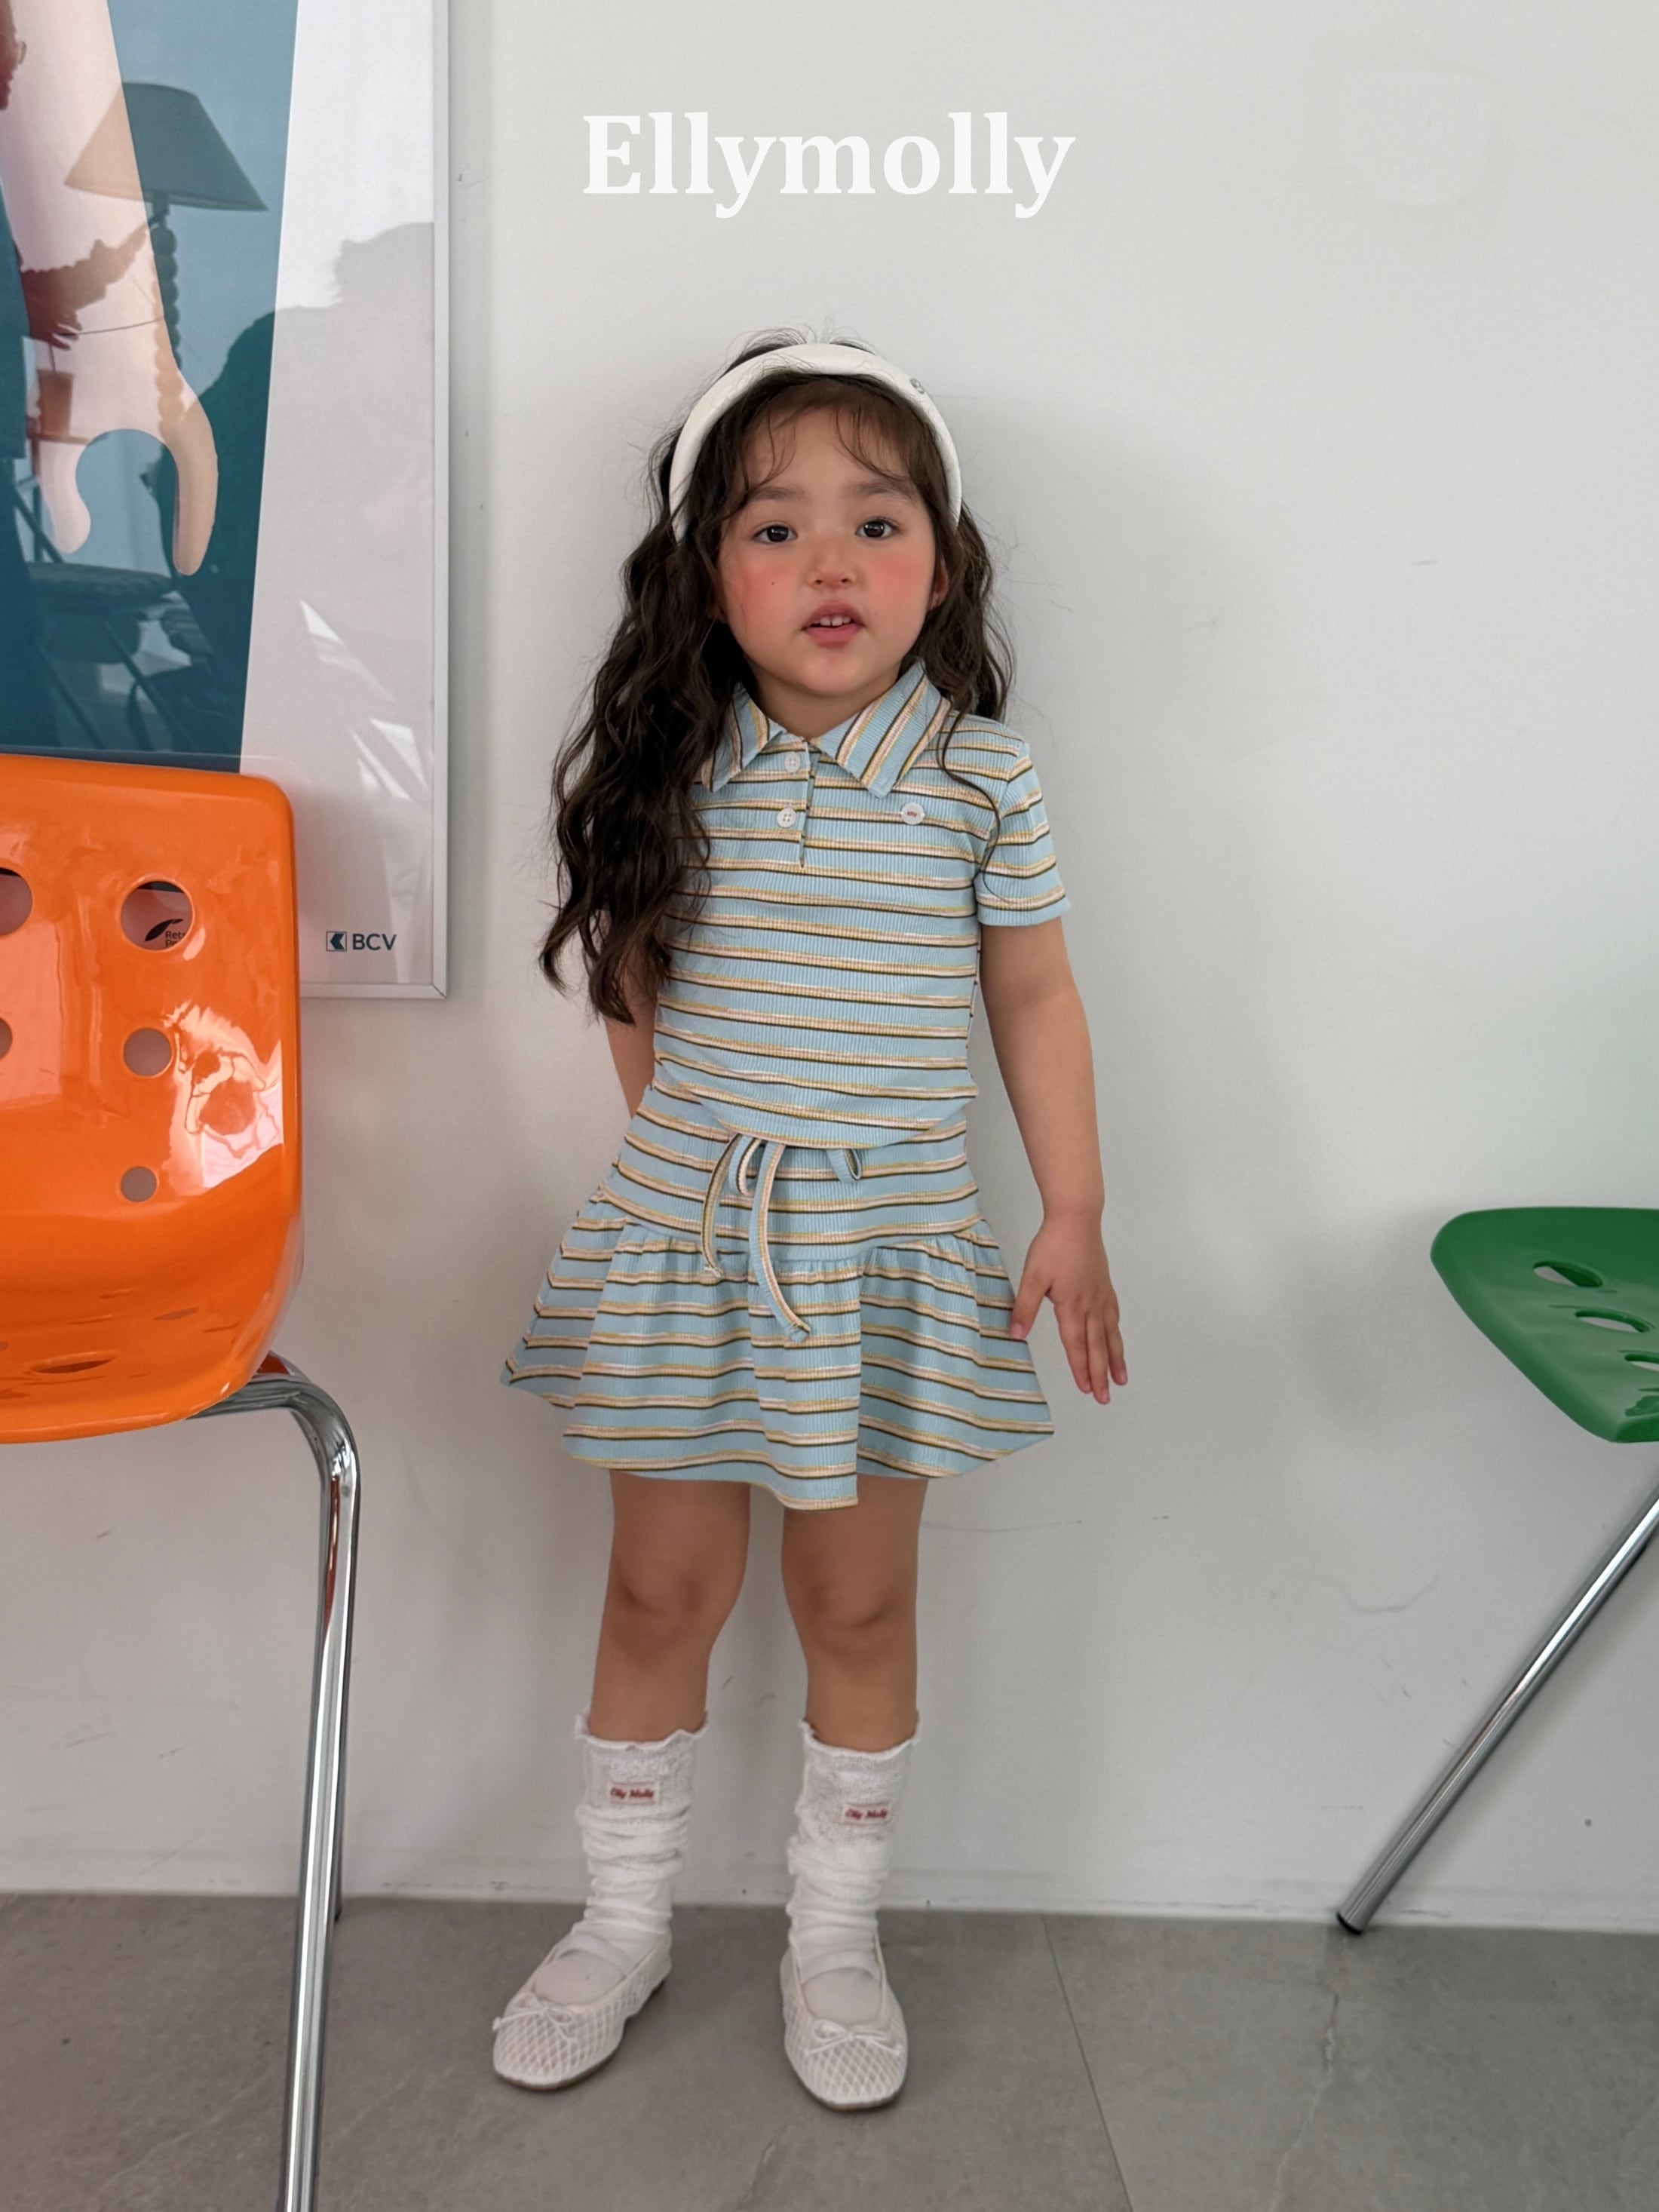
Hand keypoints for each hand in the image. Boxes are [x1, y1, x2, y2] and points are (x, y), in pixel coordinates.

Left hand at [1008, 1213, 1126, 1403]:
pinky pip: (1113, 1316)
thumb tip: (1016, 1335)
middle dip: (1100, 1374)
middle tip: (1105, 1397)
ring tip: (1121, 1378)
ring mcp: (1101, 1295)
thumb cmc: (1053, 1245)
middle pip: (1097, 1346)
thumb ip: (1025, 1307)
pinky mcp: (1104, 1285)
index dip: (1081, 1369)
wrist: (1077, 1218)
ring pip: (1110, 1334)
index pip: (1076, 1345)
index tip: (1086, 1390)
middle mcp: (1091, 1305)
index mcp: (1072, 1306)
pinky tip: (1116, 1339)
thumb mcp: (1032, 1276)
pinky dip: (1116, 1333)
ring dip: (1114, 1358)